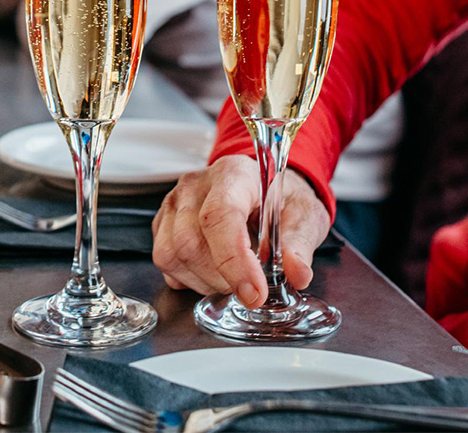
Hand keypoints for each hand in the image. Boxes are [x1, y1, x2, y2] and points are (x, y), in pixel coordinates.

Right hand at [152, 155, 330, 308]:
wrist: (262, 186)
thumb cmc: (281, 198)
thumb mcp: (305, 215)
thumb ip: (299, 244)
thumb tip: (297, 273)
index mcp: (234, 174)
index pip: (220, 215)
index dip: (234, 260)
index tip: (255, 293)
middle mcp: (196, 185)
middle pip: (189, 241)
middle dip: (222, 277)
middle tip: (250, 283)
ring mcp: (174, 203)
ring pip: (171, 255)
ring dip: (205, 281)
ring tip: (232, 275)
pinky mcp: (163, 222)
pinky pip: (164, 262)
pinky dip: (189, 279)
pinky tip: (212, 270)